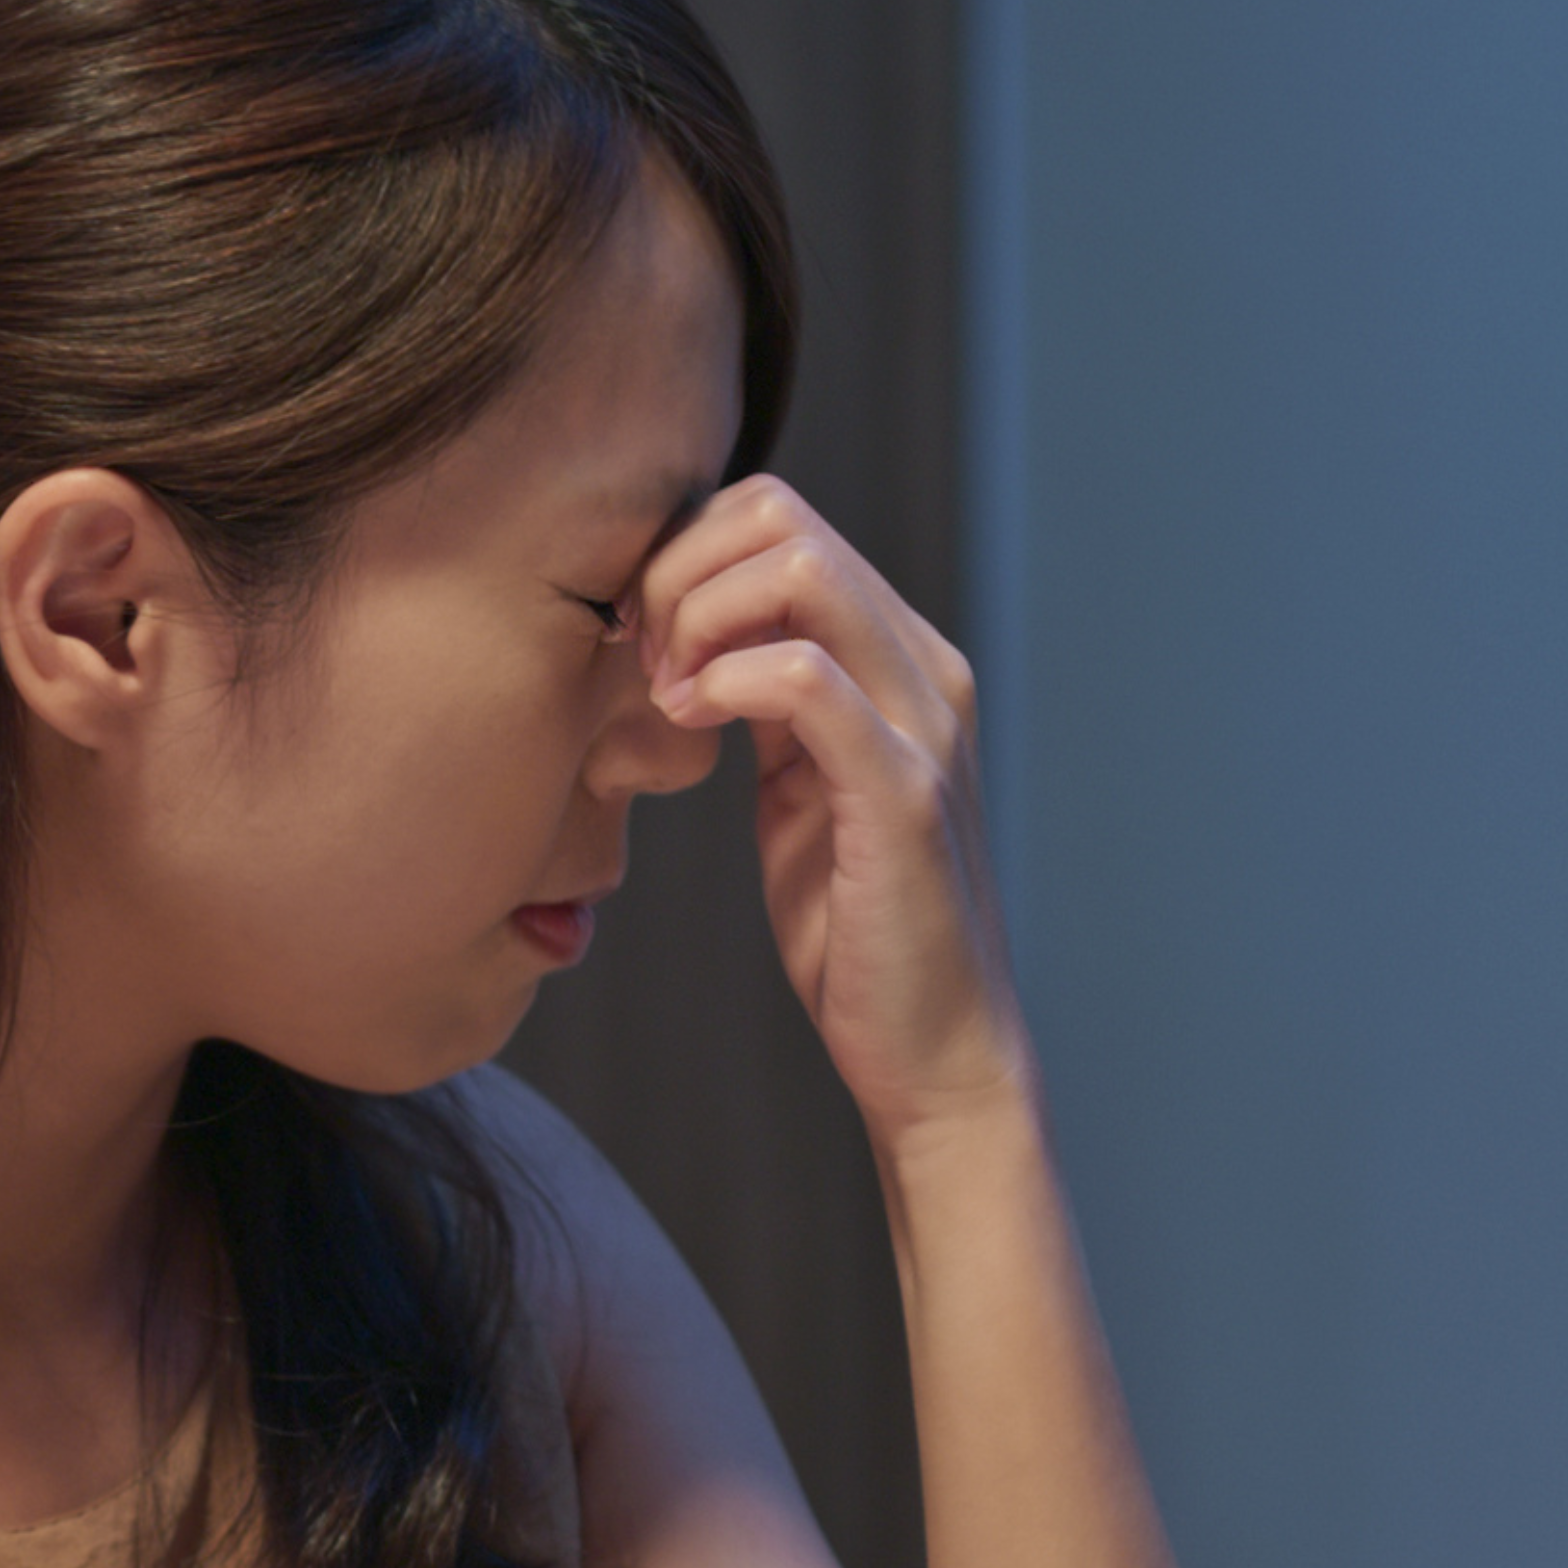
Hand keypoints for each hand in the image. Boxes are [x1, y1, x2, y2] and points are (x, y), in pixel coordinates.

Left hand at [639, 477, 1021, 1144]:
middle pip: (783, 517)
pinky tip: (688, 724)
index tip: (634, 640)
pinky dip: (728, 680)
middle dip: (679, 571)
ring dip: (697, 617)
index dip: (685, 556)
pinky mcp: (903, 793)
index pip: (780, 519)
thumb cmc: (854, 929)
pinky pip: (808, 677)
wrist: (932, 1050)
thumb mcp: (797, 787)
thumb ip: (765, 705)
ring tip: (664, 696)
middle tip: (638, 661)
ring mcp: (924, 724)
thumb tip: (689, 641)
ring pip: (802, 569)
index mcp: (898, 658)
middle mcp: (924, 670)